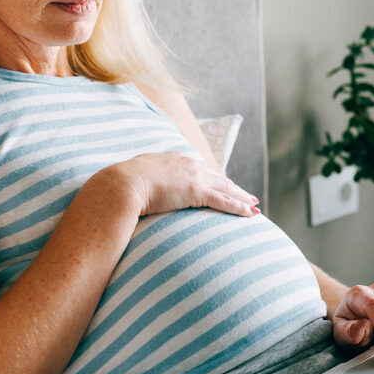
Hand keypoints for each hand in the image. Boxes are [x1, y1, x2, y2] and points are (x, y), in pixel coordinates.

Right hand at [97, 151, 260, 217]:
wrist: (119, 185)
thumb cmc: (120, 185)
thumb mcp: (134, 178)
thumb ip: (142, 182)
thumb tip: (137, 193)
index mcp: (173, 159)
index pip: (200, 170)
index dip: (214, 179)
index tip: (223, 185)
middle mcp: (188, 164)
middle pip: (218, 177)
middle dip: (234, 188)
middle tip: (248, 197)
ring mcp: (193, 177)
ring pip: (226, 188)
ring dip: (242, 198)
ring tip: (254, 206)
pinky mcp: (196, 191)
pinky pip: (223, 201)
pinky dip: (239, 207)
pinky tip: (250, 213)